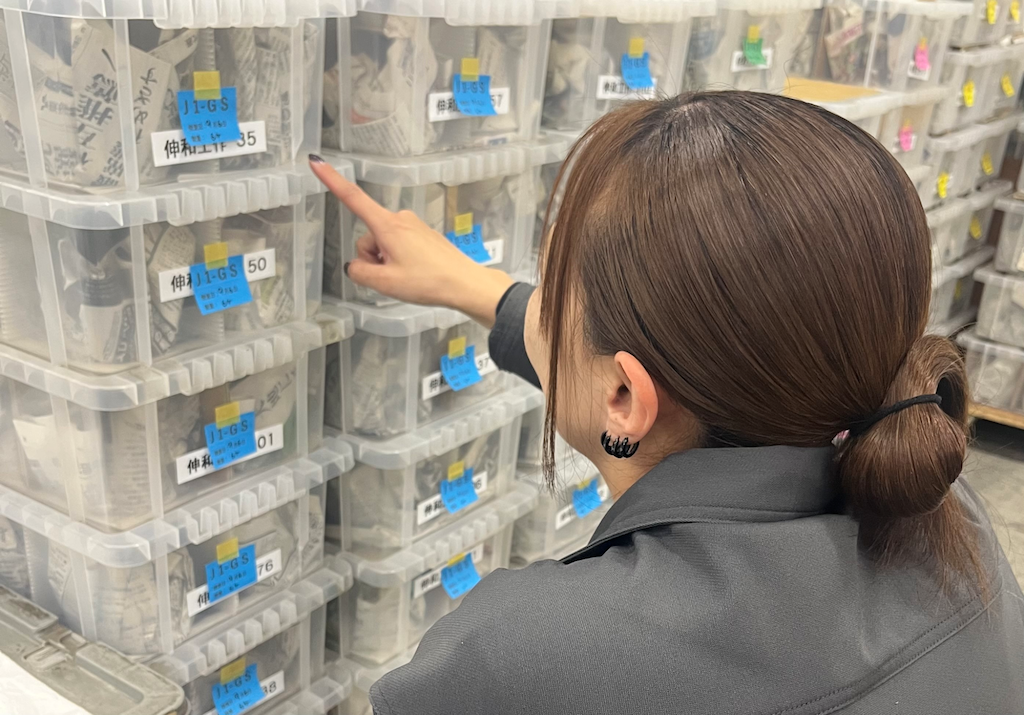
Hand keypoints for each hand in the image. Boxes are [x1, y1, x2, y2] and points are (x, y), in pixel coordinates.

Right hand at [310, 156, 513, 327]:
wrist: (465, 283)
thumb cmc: (428, 281)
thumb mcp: (385, 282)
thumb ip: (360, 272)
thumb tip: (355, 266)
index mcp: (387, 226)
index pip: (352, 198)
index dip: (331, 180)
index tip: (316, 162)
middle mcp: (399, 219)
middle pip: (368, 236)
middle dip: (373, 258)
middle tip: (393, 275)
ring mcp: (412, 225)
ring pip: (383, 243)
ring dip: (388, 261)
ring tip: (408, 275)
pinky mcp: (422, 234)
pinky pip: (399, 245)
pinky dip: (400, 260)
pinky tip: (417, 272)